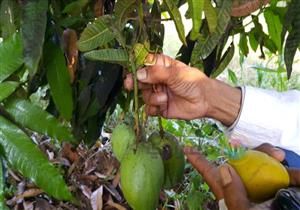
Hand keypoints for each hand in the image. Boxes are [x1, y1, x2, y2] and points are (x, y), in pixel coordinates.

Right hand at [125, 54, 209, 119]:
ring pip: (144, 96)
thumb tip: (138, 74)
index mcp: (160, 67)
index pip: (142, 65)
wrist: (206, 100)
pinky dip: (152, 109)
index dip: (135, 69)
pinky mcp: (160, 107)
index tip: (130, 73)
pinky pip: (149, 109)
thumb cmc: (193, 82)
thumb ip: (156, 73)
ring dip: (151, 98)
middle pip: (139, 81)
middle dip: (135, 84)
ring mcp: (158, 94)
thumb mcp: (175, 74)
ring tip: (164, 98)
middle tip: (131, 86)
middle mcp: (157, 80)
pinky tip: (161, 107)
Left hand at [183, 143, 299, 209]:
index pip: (211, 175)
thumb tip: (224, 169)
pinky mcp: (277, 188)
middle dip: (253, 151)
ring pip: (262, 162)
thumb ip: (234, 196)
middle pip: (241, 162)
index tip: (187, 148)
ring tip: (280, 157)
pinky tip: (297, 175)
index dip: (199, 161)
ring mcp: (261, 186)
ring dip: (271, 156)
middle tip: (270, 152)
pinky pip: (284, 175)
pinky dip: (293, 174)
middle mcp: (245, 187)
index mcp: (231, 193)